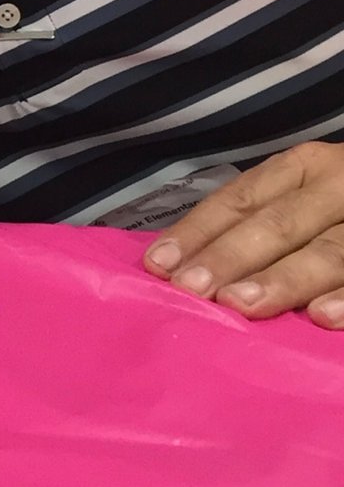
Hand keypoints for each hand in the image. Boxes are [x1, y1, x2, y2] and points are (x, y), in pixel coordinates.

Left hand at [143, 142, 343, 328]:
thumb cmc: (343, 206)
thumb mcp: (308, 195)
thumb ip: (261, 220)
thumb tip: (184, 262)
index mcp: (305, 167)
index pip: (242, 198)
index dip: (200, 231)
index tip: (160, 266)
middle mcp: (340, 184)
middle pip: (279, 223)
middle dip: (233, 257)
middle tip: (195, 290)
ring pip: (329, 251)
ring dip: (284, 280)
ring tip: (243, 306)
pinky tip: (322, 319)